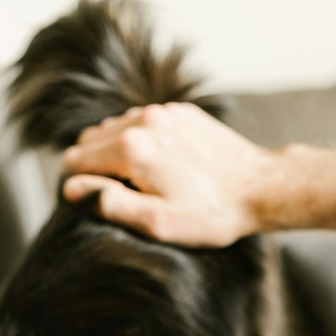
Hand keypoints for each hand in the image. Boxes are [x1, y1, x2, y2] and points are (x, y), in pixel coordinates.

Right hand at [61, 102, 277, 246]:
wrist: (261, 187)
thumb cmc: (210, 213)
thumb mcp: (156, 222)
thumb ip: (110, 204)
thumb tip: (73, 189)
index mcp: (131, 148)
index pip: (74, 160)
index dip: (77, 185)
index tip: (96, 203)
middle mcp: (143, 121)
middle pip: (89, 140)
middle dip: (94, 167)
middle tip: (119, 196)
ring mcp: (163, 112)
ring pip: (114, 128)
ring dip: (115, 153)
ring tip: (141, 182)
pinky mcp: (181, 112)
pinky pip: (142, 123)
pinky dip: (142, 141)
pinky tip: (163, 166)